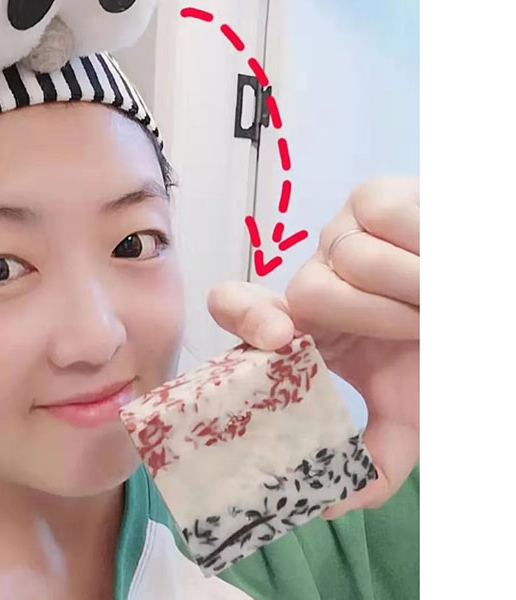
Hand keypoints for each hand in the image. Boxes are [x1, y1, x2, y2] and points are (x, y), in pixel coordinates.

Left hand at [207, 176, 418, 518]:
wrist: (481, 304)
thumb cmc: (434, 356)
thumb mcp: (407, 414)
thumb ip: (374, 461)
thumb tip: (328, 504)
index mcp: (303, 330)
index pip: (239, 310)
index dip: (244, 318)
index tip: (280, 339)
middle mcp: (310, 282)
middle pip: (302, 289)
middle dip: (366, 314)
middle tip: (419, 327)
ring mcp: (336, 239)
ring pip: (348, 258)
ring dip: (409, 291)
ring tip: (438, 304)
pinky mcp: (368, 199)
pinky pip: (382, 217)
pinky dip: (425, 245)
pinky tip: (442, 261)